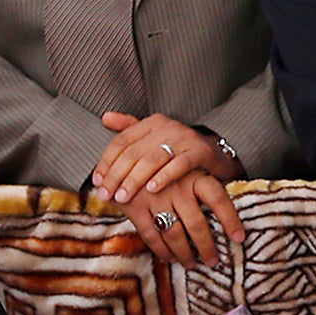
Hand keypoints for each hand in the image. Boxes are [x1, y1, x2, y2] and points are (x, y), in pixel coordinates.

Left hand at [92, 112, 244, 203]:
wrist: (217, 154)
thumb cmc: (180, 150)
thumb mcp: (154, 138)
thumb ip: (130, 128)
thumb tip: (105, 117)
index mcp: (152, 122)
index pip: (122, 141)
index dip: (107, 162)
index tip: (98, 182)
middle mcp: (166, 126)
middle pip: (133, 152)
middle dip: (116, 176)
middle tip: (106, 195)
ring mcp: (184, 137)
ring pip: (152, 159)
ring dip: (134, 180)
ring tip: (123, 197)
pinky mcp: (200, 151)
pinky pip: (179, 165)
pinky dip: (164, 177)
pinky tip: (152, 189)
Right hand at [117, 170, 243, 266]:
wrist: (126, 156)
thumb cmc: (165, 165)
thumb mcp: (188, 167)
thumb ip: (206, 186)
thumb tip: (228, 210)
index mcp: (194, 175)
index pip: (218, 198)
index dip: (230, 220)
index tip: (239, 238)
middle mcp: (177, 185)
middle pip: (197, 224)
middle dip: (206, 247)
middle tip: (212, 261)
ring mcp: (154, 197)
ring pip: (174, 234)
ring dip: (184, 253)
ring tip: (190, 263)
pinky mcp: (135, 207)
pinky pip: (152, 236)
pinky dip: (162, 251)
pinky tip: (170, 257)